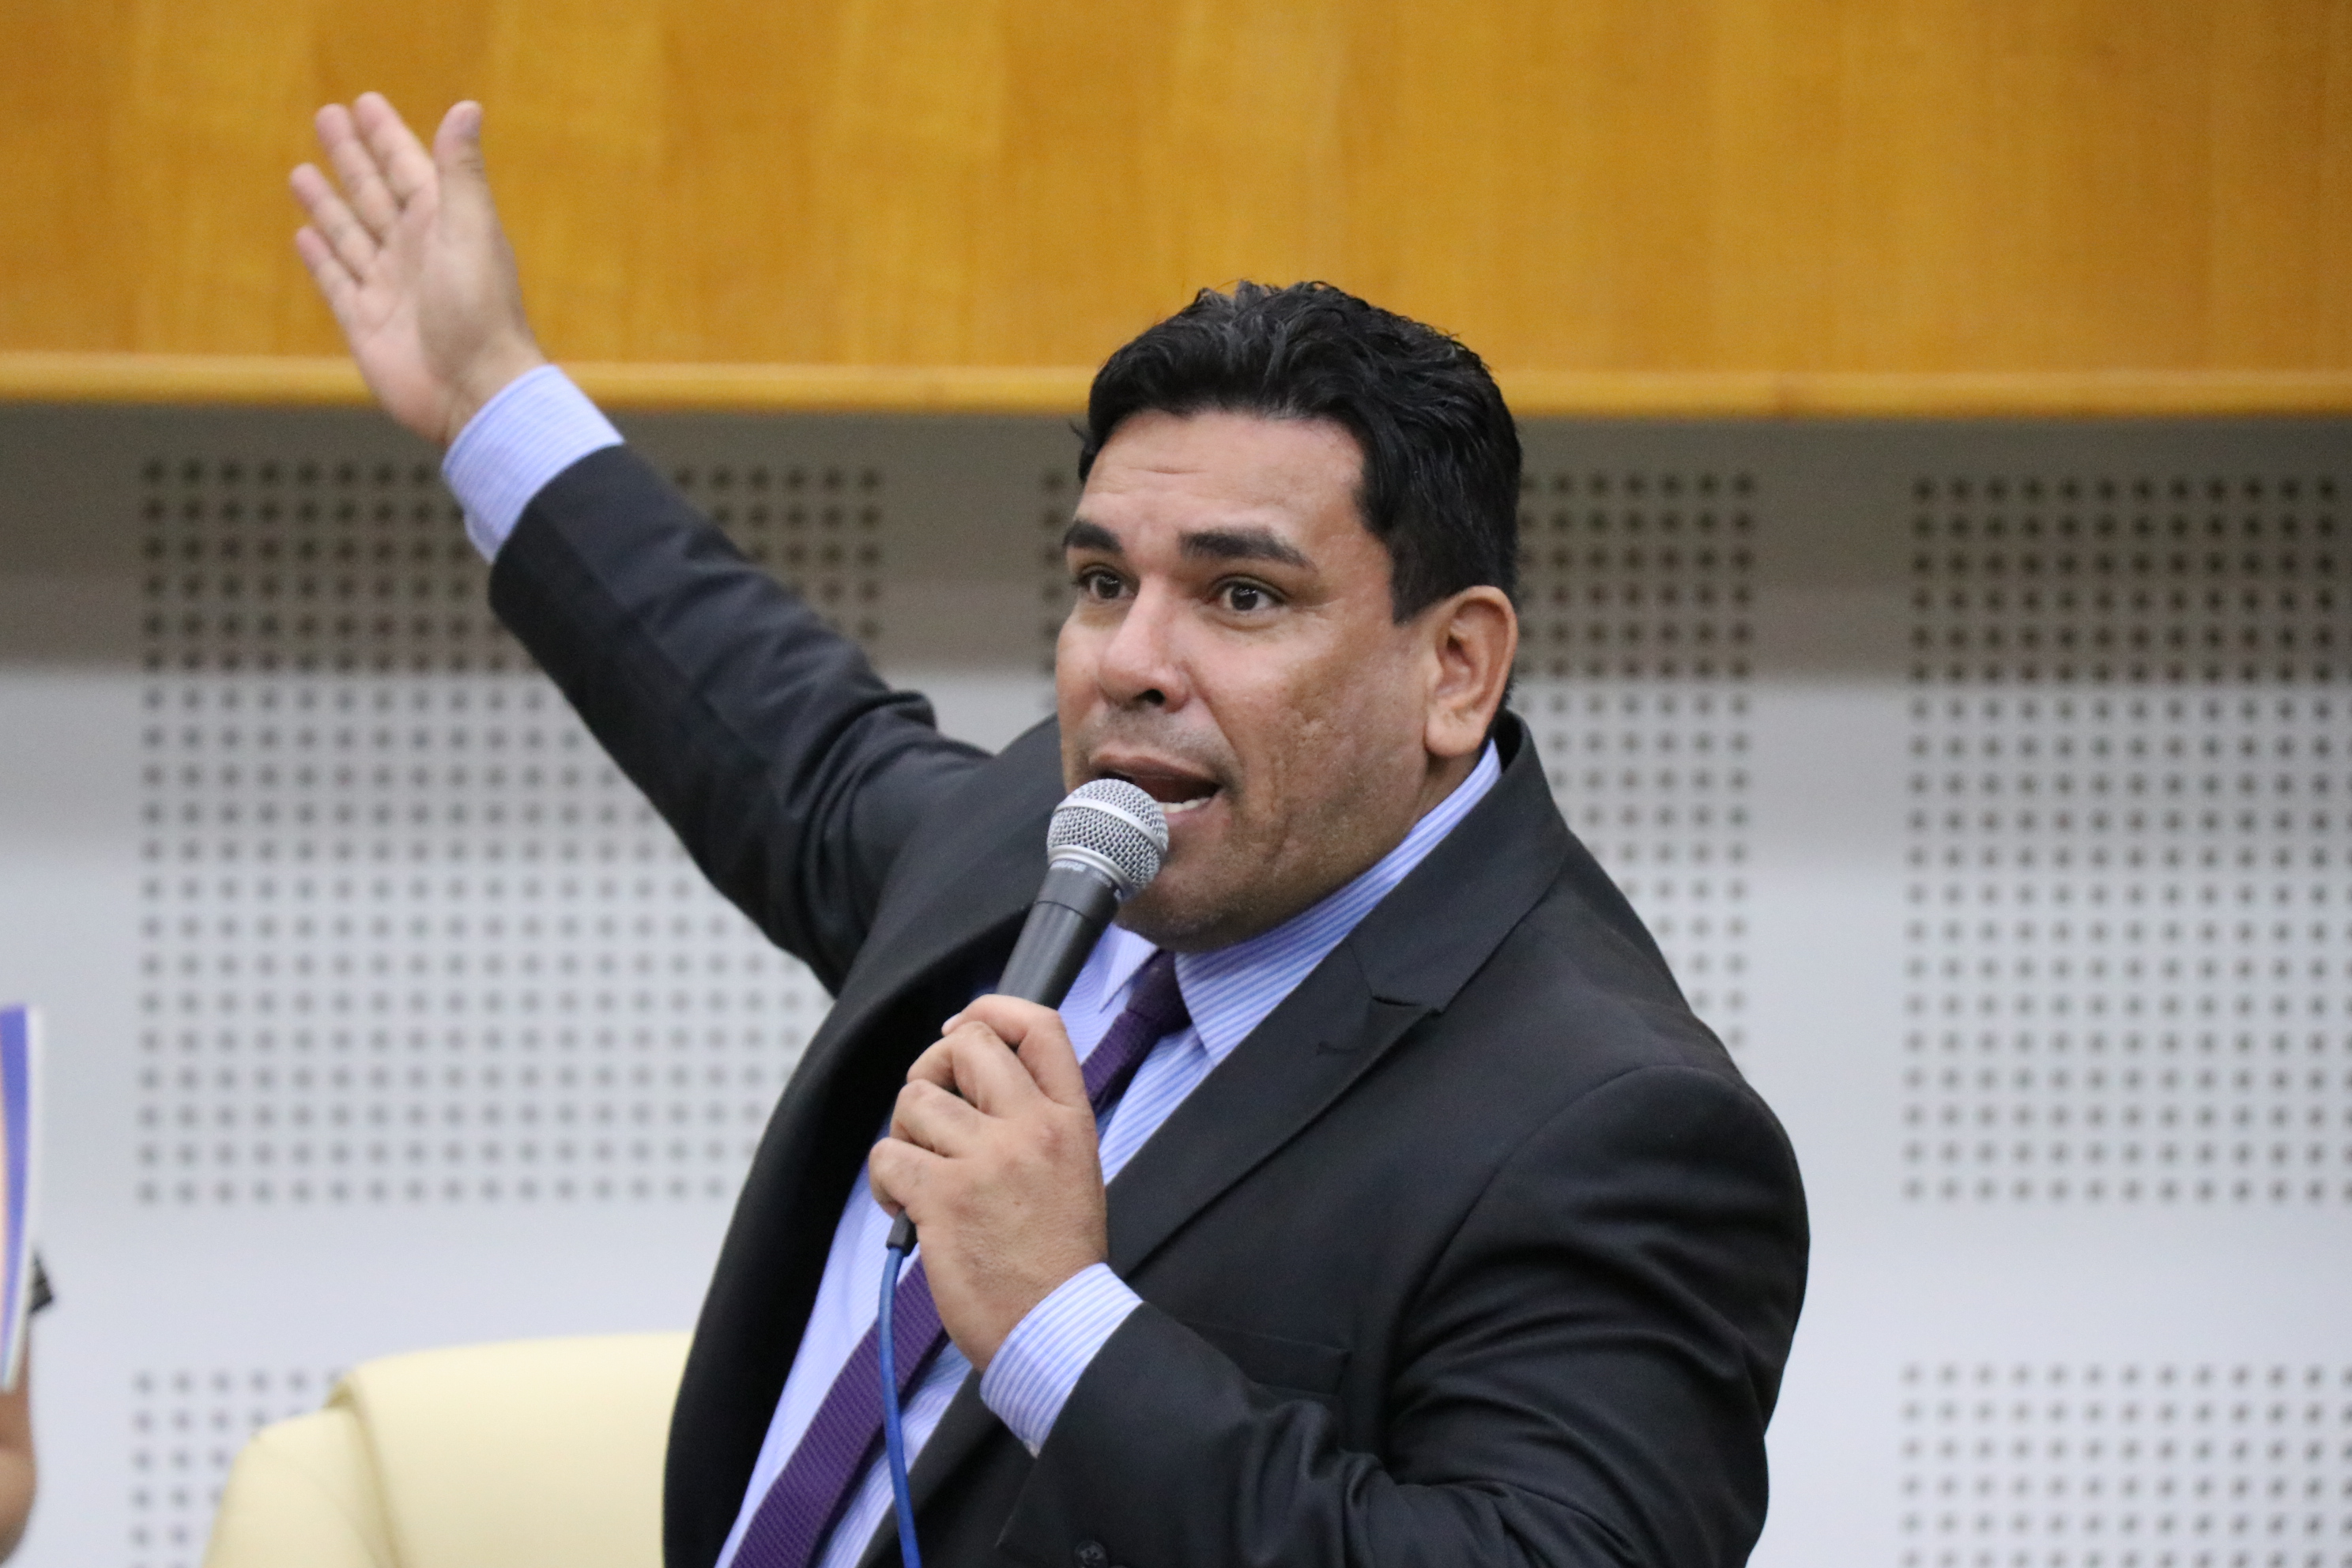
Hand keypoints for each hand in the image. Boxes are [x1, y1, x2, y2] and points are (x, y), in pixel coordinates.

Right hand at [290, 94, 547, 447]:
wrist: (473, 390)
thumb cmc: (480, 309)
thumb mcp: (471, 229)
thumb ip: (461, 172)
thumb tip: (467, 107)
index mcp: (443, 226)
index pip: (409, 168)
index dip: (387, 137)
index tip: (365, 103)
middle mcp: (414, 252)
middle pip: (374, 193)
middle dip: (351, 157)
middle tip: (326, 116)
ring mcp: (388, 288)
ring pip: (350, 233)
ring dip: (328, 202)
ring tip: (301, 171)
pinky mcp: (365, 323)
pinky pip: (337, 281)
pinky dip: (322, 257)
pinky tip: (305, 235)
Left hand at [869, 998, 1109, 1369]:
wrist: (1055, 1328)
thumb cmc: (1056, 1259)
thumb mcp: (1072, 1169)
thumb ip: (1033, 1120)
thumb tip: (970, 1080)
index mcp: (1069, 1120)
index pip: (1039, 1026)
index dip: (990, 1010)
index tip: (960, 1030)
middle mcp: (1031, 1129)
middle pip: (965, 1045)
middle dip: (932, 1068)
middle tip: (930, 1112)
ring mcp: (987, 1160)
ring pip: (915, 1101)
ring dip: (906, 1135)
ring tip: (921, 1174)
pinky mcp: (944, 1198)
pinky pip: (888, 1156)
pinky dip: (885, 1179)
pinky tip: (904, 1205)